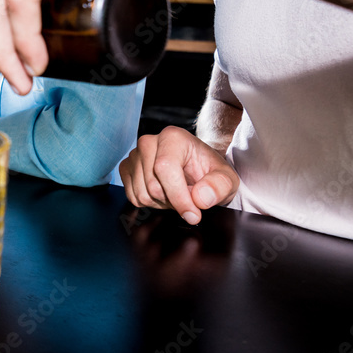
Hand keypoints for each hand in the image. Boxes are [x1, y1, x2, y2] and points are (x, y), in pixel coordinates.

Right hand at [119, 126, 239, 225]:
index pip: (165, 168)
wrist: (197, 170)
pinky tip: (163, 193)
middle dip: (173, 201)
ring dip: (162, 203)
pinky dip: (150, 203)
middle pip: (153, 186)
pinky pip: (133, 197)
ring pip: (142, 194)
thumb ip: (219, 186)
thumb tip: (201, 198)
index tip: (193, 215)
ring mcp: (134, 155)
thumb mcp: (227, 179)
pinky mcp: (126, 168)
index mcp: (172, 137)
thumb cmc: (210, 172)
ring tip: (177, 193)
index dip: (178, 196)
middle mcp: (148, 142)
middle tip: (189, 197)